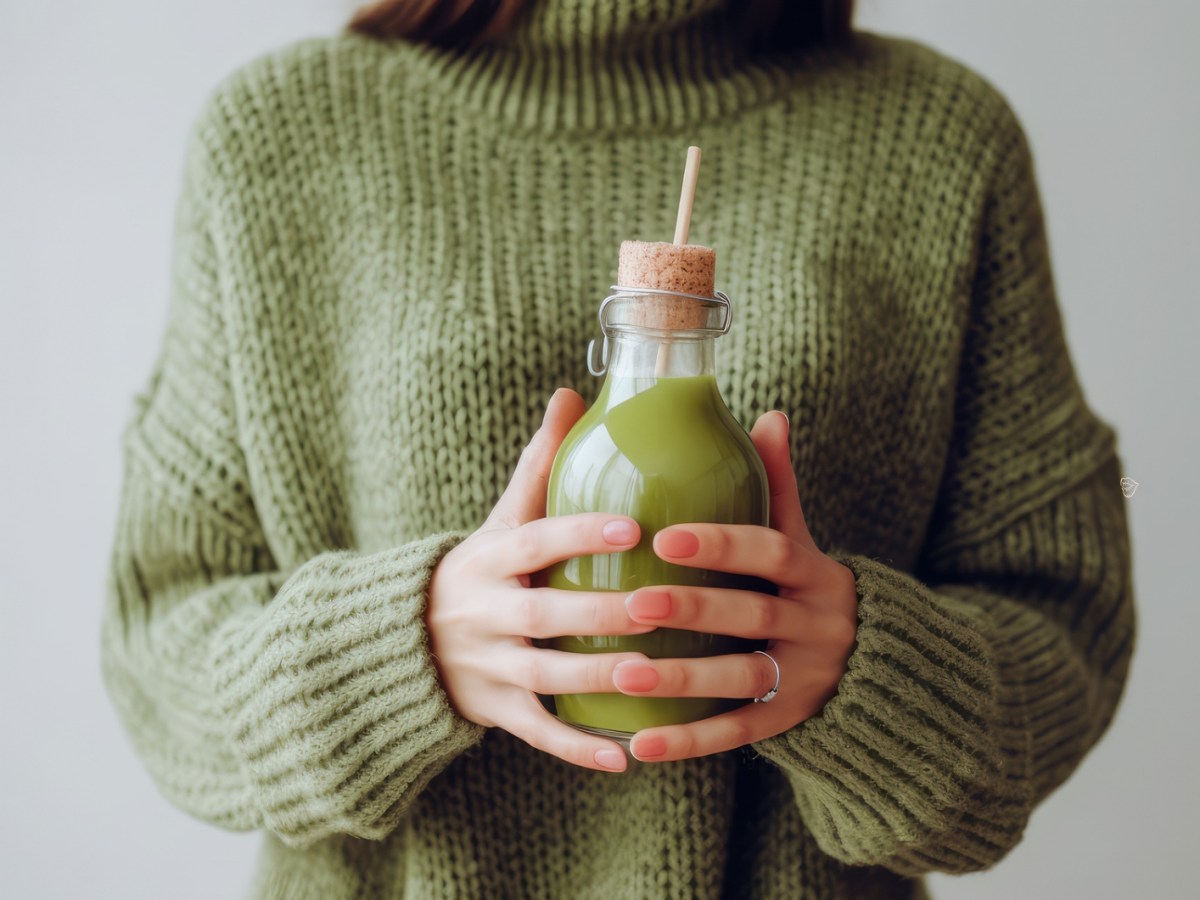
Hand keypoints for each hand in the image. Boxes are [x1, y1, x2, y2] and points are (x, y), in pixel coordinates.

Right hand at [426, 388, 654, 772]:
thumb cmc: (481, 569)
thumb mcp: (500, 518)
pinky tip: (623, 756)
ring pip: (543, 674)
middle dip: (600, 614)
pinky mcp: (494, 709)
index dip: (577, 533)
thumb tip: (571, 392)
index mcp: (488, 558)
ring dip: (598, 678)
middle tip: (661, 607)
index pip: (534, 541)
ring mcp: (486, 665)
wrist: (405, 640)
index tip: (632, 525)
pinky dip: (575, 746)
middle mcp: (482, 612)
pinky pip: (535, 731)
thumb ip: (538, 465)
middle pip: (542, 614)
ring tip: (653, 676)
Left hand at [613, 411, 858, 762]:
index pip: (772, 552)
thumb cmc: (806, 586)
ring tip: (624, 674)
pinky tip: (639, 745)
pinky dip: (690, 742)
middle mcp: (818, 626)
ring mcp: (806, 678)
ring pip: (742, 679)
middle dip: (693, 609)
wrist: (876, 665)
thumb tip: (771, 414)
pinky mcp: (789, 720)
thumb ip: (780, 486)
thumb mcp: (802, 539)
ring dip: (682, 681)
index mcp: (817, 574)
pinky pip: (738, 733)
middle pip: (752, 616)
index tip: (664, 536)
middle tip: (634, 602)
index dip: (722, 544)